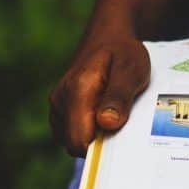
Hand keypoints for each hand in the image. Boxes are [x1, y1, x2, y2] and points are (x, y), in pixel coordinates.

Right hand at [49, 30, 150, 156]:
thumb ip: (118, 96)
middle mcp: (60, 101)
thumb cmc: (123, 54)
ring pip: (74, 141)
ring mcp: (57, 108)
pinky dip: (90, 133)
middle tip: (124, 127)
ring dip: (96, 138)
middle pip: (76, 144)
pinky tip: (105, 118)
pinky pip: (73, 135)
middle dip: (100, 144)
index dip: (101, 148)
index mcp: (77, 91)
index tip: (122, 142)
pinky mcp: (59, 113)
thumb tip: (107, 123)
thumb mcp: (131, 69)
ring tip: (115, 117)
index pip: (79, 139)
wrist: (108, 40)